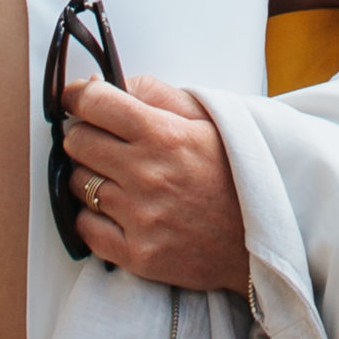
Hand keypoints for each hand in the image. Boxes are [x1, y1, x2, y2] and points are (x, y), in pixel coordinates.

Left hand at [62, 74, 249, 293]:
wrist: (263, 239)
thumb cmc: (233, 175)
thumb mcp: (205, 119)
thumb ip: (153, 94)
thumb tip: (104, 84)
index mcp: (164, 135)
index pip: (93, 103)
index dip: (77, 97)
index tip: (75, 100)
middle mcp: (147, 175)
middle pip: (77, 142)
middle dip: (84, 135)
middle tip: (102, 141)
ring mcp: (140, 218)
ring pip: (78, 183)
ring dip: (90, 176)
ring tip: (117, 178)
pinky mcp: (138, 255)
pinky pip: (85, 227)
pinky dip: (92, 217)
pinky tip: (114, 210)